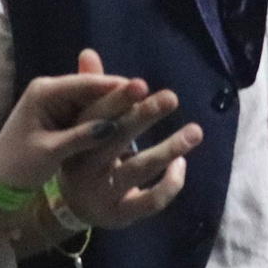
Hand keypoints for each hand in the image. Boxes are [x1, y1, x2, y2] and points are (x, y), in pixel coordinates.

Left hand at [0, 57, 166, 192]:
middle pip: (92, 88)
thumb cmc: (19, 165)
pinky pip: (88, 112)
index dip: (114, 86)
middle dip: (119, 93)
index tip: (142, 89)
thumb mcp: (51, 152)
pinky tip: (127, 121)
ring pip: (92, 100)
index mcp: (44, 93)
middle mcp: (50, 91)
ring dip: (115, 105)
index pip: (85, 84)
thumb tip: (114, 125)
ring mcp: (56, 102)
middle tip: (150, 94)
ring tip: (146, 106)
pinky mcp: (61, 115)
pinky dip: (105, 117)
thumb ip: (82, 136)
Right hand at [49, 48, 203, 230]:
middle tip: (171, 98)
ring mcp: (103, 192)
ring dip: (169, 149)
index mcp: (76, 139)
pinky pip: (151, 199)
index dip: (118, 99)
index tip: (141, 84)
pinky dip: (170, 183)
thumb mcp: (82, 125)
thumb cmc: (84, 154)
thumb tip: (89, 53)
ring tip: (195, 131)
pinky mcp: (121, 214)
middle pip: (117, 138)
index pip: (96, 115)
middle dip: (144, 116)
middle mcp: (86, 166)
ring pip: (139, 168)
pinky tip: (182, 164)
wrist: (72, 208)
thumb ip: (93, 93)